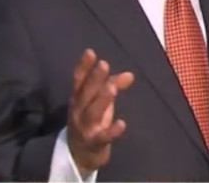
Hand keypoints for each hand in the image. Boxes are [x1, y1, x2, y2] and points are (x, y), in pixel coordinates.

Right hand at [67, 49, 134, 176]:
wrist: (78, 155)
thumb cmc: (91, 121)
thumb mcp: (100, 102)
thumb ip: (113, 86)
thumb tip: (130, 74)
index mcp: (78, 99)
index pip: (79, 81)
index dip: (84, 67)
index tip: (90, 52)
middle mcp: (78, 112)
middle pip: (85, 94)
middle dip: (94, 79)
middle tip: (104, 65)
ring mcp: (85, 128)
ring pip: (92, 113)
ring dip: (102, 100)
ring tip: (112, 89)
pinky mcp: (94, 143)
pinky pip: (102, 137)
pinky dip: (112, 131)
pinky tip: (122, 124)